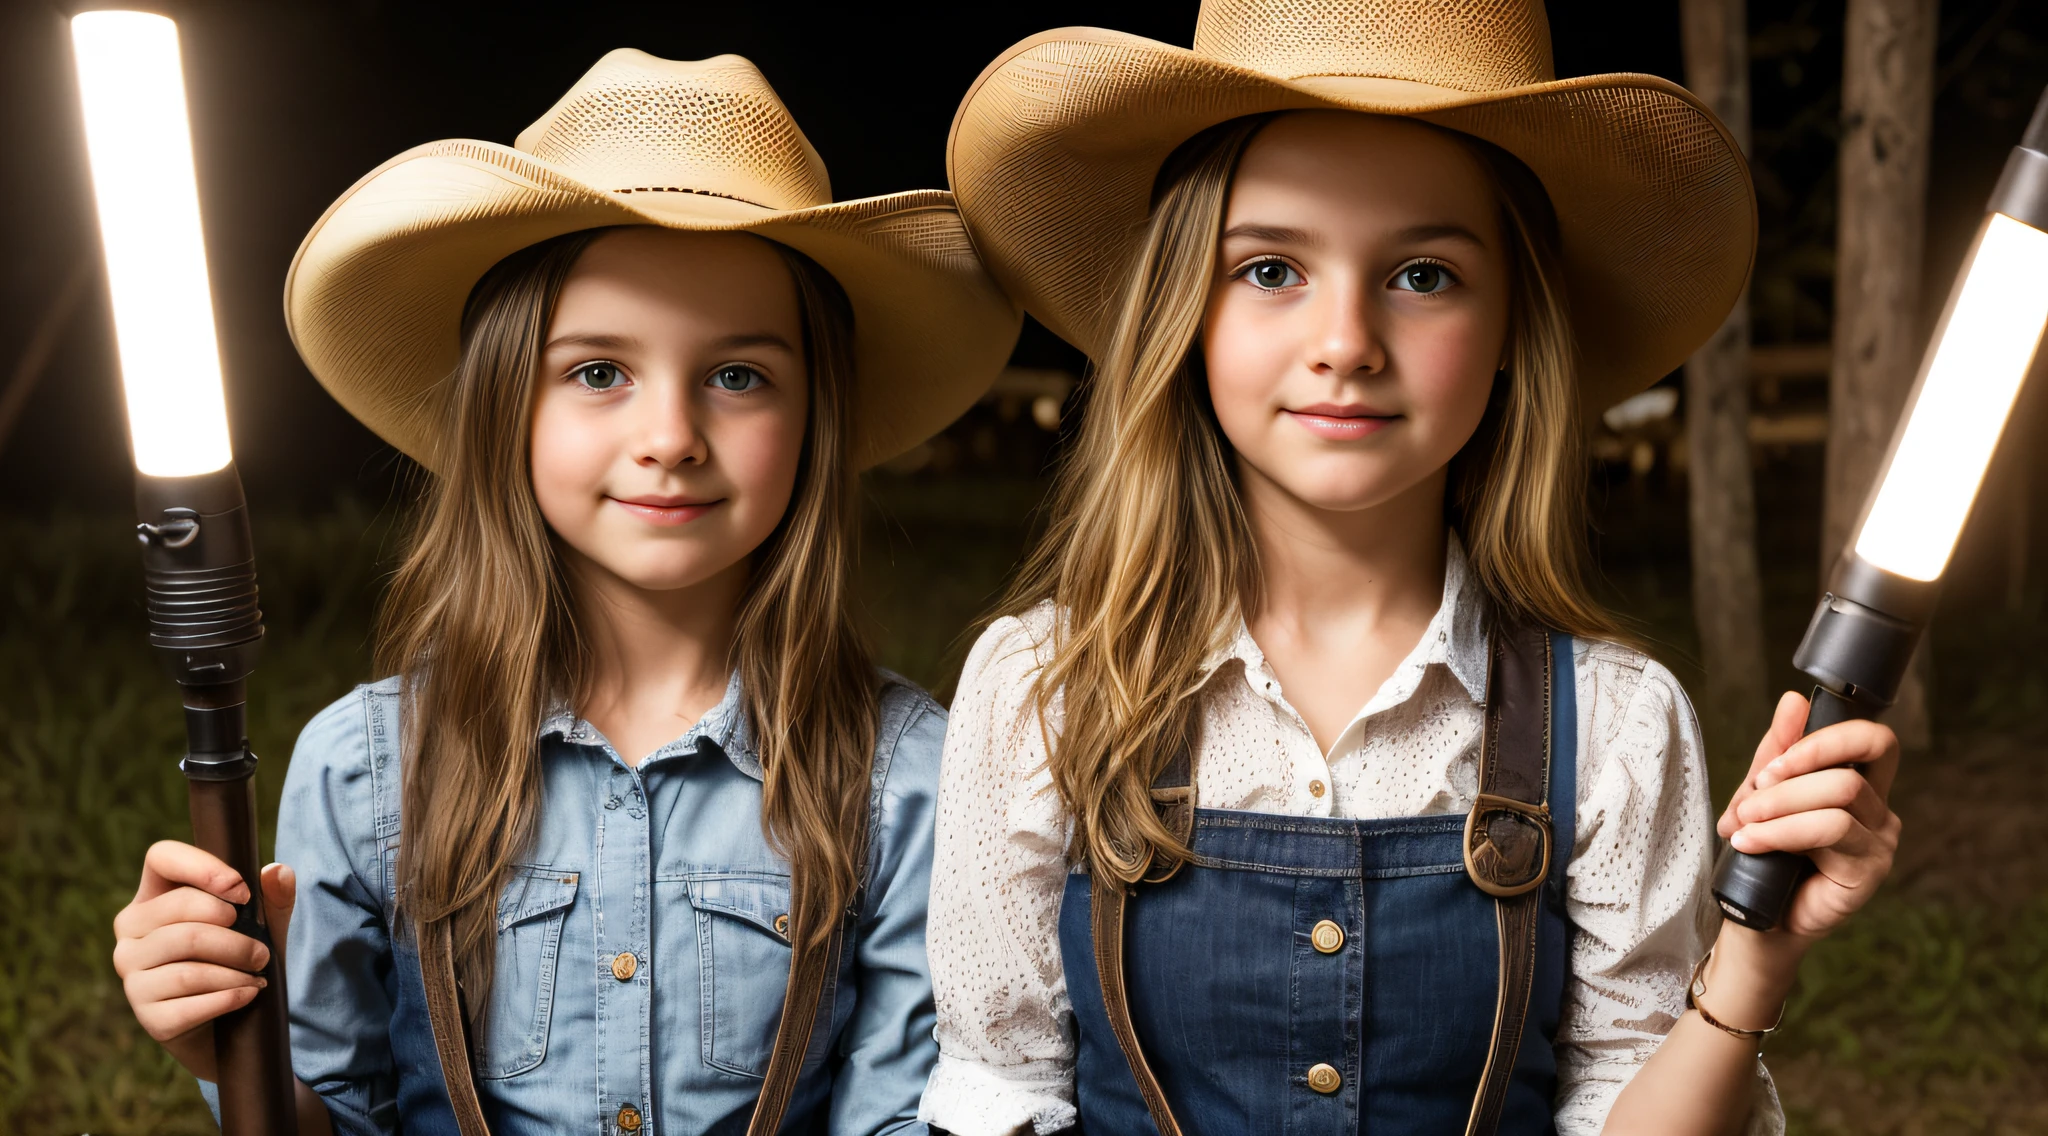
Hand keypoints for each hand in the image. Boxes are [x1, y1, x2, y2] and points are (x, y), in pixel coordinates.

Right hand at [111, 840, 295, 1081]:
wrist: (232, 1031)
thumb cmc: (240, 963)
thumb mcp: (264, 927)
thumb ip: (273, 899)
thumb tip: (277, 871)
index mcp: (153, 897)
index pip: (161, 857)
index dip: (202, 866)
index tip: (242, 892)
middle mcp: (130, 933)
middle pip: (180, 915)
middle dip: (235, 935)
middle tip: (263, 952)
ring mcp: (132, 975)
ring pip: (187, 961)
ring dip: (236, 968)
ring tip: (259, 974)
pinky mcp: (147, 1015)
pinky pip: (190, 1001)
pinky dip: (229, 996)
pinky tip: (249, 995)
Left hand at [1717, 691, 1901, 940]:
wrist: (1757, 915)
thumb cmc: (1764, 852)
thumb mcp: (1762, 794)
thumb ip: (1777, 751)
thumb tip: (1794, 699)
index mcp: (1861, 785)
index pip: (1874, 741)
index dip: (1827, 740)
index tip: (1775, 762)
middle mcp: (1879, 811)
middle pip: (1848, 773)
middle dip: (1788, 781)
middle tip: (1749, 800)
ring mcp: (1879, 843)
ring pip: (1838, 799)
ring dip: (1780, 807)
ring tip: (1743, 826)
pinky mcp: (1869, 871)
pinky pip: (1829, 831)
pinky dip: (1781, 832)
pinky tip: (1751, 843)